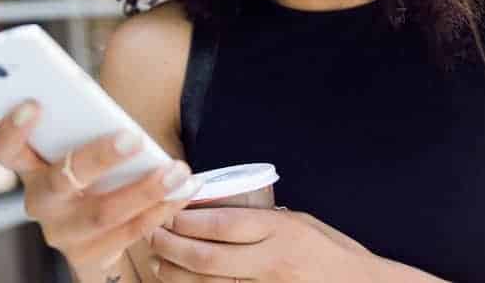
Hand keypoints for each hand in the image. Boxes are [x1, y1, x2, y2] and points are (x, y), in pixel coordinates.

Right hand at [0, 100, 204, 279]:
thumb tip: (109, 104)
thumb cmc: (92, 168)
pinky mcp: (90, 255)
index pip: (5, 150)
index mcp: (30, 167)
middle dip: (98, 158)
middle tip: (133, 138)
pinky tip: (184, 188)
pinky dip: (162, 208)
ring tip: (177, 169)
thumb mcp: (81, 143)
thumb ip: (86, 125)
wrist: (95, 228)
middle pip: (61, 181)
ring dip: (145, 189)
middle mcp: (41, 202)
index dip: (12, 130)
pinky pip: (130, 232)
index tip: (34, 104)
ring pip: (103, 213)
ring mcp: (63, 232)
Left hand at [145, 206, 372, 281]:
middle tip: (152, 234)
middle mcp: (270, 262)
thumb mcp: (300, 221)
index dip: (187, 219)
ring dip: (176, 274)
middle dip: (171, 247)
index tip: (168, 210)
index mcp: (280, 231)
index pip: (222, 223)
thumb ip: (263, 219)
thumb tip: (221, 211)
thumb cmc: (331, 251)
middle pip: (206, 258)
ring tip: (158, 262)